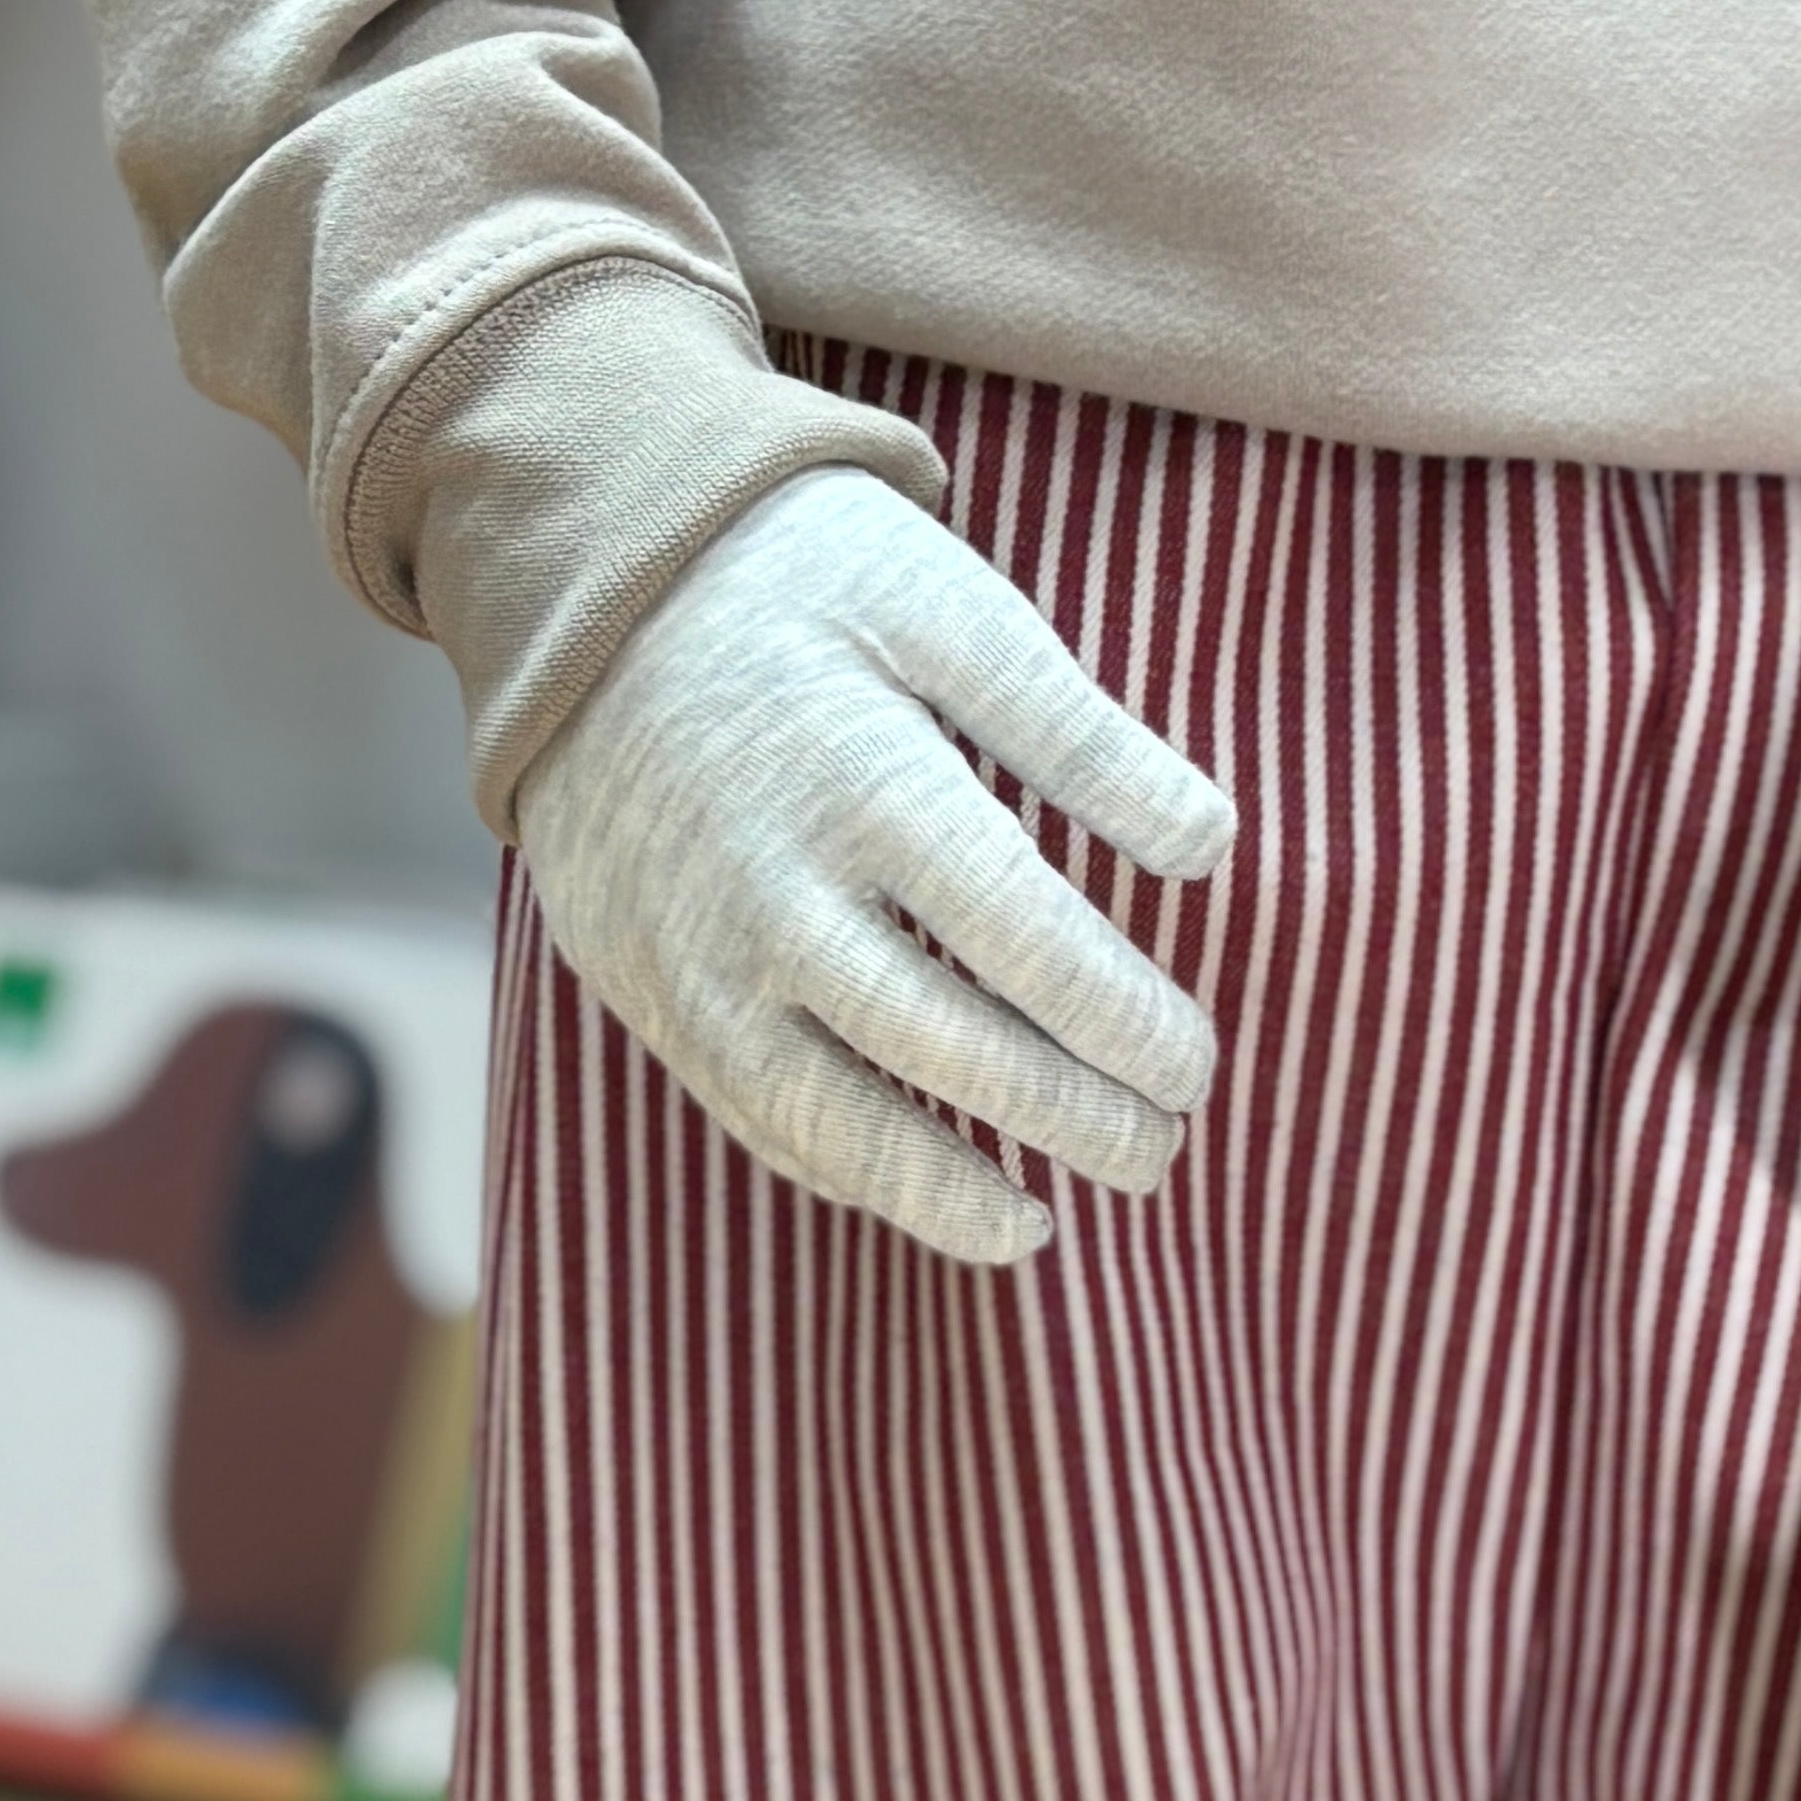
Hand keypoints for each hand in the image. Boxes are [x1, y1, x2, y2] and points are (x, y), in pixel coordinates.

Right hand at [516, 466, 1232, 1265]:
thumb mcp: (953, 607)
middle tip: (1159, 1149)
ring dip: (946, 1193)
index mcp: (866, 782)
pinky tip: (922, 1190)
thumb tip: (1210, 851)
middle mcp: (768, 887)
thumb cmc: (808, 580)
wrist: (591, 575)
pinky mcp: (637, 988)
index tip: (1195, 1066)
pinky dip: (841, 1169)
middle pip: (944, 1047)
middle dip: (1068, 1117)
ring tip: (1038, 1225)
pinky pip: (747, 1113)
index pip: (1026, 944)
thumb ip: (1083, 736)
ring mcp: (689, 954)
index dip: (1124, 1024)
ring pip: (831, 1117)